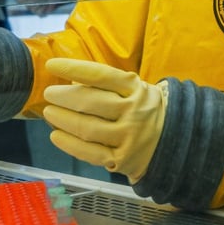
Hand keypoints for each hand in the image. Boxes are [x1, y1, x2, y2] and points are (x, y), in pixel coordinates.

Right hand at [14, 0, 59, 16]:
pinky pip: (39, 14)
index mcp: (26, 0)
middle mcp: (30, 6)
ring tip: (45, 1)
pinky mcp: (41, 14)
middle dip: (34, 0)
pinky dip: (44, 9)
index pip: (20, 1)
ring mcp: (35, 10)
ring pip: (33, 10)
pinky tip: (47, 6)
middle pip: (27, 6)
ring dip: (40, 5)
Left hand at [42, 58, 166, 181]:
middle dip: (64, 97)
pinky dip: (70, 145)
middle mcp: (134, 112)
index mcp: (135, 88)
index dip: (74, 68)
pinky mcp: (122, 160)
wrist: (174, 139)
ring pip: (87, 129)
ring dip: (63, 120)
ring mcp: (128, 137)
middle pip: (90, 102)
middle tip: (49, 94)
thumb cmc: (144, 108)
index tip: (52, 65)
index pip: (100, 75)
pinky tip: (56, 136)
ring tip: (49, 113)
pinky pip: (90, 153)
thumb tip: (70, 81)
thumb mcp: (133, 89)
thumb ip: (105, 84)